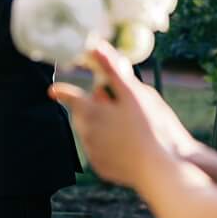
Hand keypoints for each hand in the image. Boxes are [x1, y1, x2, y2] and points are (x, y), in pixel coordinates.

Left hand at [50, 42, 195, 187]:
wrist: (161, 170)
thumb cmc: (151, 128)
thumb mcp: (134, 94)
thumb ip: (113, 71)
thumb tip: (96, 47)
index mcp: (89, 112)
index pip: (68, 96)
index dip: (63, 91)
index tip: (54, 90)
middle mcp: (85, 133)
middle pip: (83, 114)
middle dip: (95, 107)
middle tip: (117, 105)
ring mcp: (92, 152)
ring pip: (91, 132)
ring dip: (103, 126)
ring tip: (130, 126)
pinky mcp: (102, 168)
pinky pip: (101, 151)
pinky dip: (111, 145)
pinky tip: (130, 145)